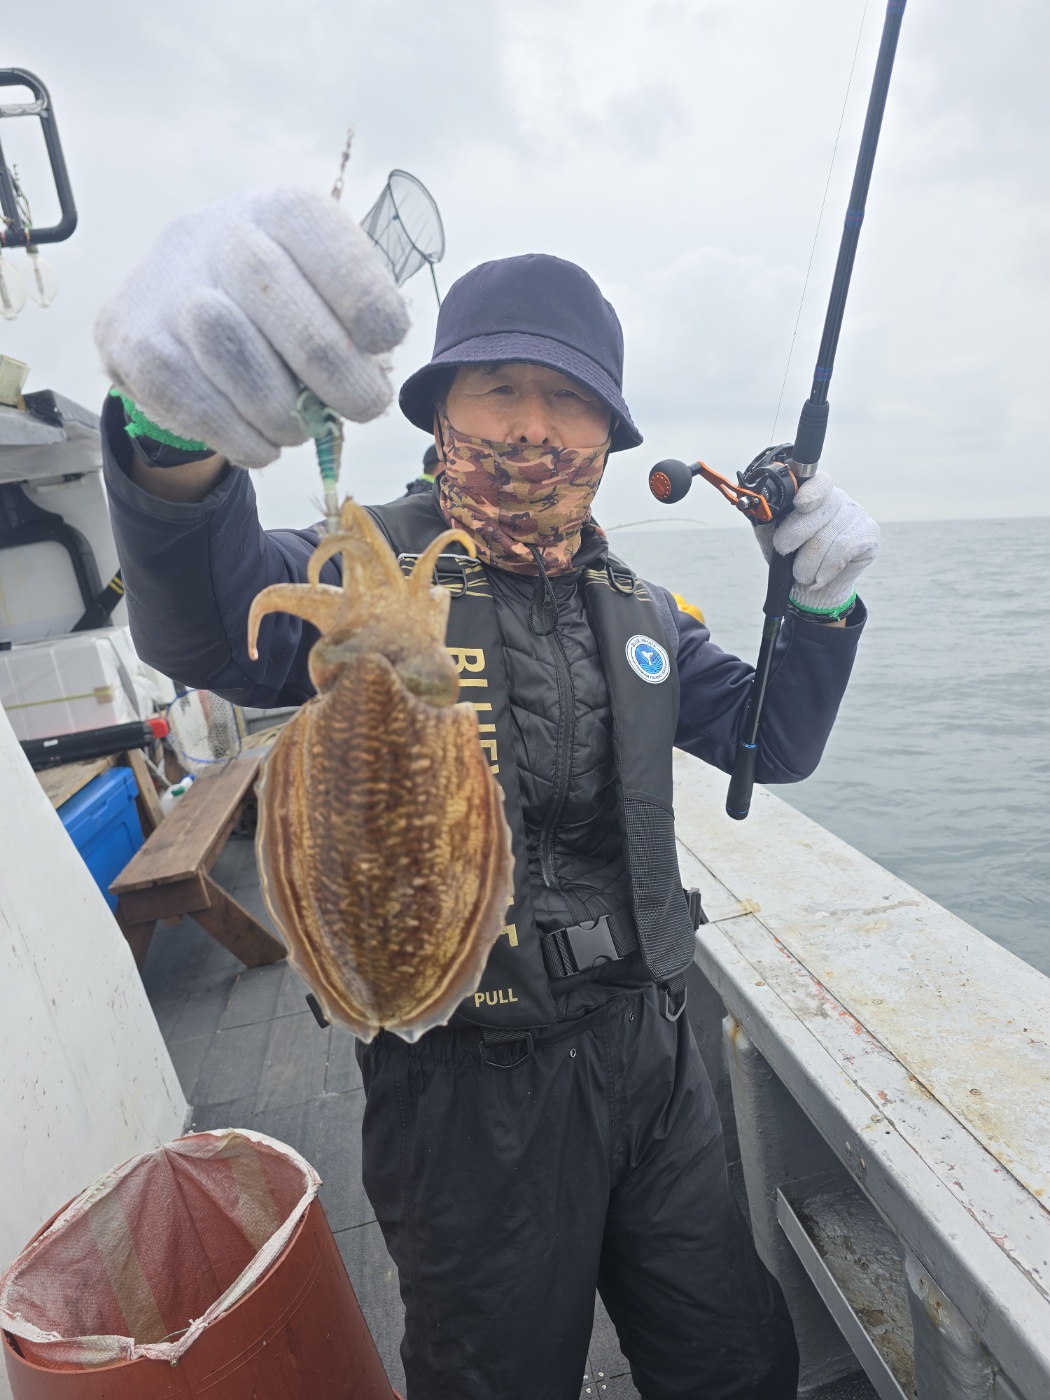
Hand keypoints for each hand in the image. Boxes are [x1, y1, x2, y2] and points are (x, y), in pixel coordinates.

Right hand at [95, 189, 409, 467]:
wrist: (180, 307)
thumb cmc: (280, 304)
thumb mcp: (326, 292)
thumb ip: (354, 326)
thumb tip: (366, 382)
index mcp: (280, 211)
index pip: (325, 240)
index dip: (365, 301)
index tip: (382, 341)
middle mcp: (218, 234)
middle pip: (277, 296)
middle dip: (336, 371)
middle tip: (362, 405)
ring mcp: (167, 287)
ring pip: (232, 354)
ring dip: (283, 412)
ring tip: (299, 427)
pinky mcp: (131, 342)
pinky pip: (194, 404)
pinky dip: (242, 438)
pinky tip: (262, 443)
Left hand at [753, 471, 878, 613]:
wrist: (810, 587)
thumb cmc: (791, 554)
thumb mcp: (771, 533)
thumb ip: (765, 514)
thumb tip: (754, 503)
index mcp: (814, 492)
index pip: (818, 481)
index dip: (810, 492)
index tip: (799, 505)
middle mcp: (838, 497)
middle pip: (817, 512)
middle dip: (793, 537)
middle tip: (784, 551)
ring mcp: (856, 514)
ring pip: (827, 538)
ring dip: (807, 563)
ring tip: (802, 573)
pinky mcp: (869, 534)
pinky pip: (842, 552)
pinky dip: (825, 570)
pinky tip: (819, 577)